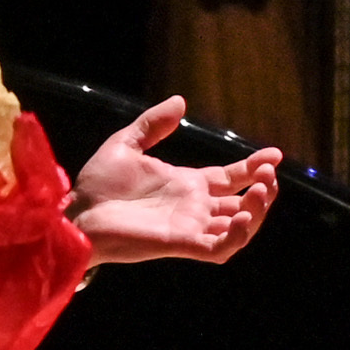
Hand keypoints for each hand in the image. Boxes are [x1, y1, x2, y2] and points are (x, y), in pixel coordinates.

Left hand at [70, 97, 278, 265]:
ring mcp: (190, 227)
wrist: (76, 213)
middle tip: (267, 175)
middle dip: (263, 190)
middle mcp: (193, 207)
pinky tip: (241, 216)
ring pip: (238, 227)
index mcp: (186, 184)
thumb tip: (180, 101)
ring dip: (256, 212)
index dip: (254, 167)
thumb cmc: (96, 185)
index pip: (231, 178)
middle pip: (242, 203)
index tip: (273, 154)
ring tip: (262, 190)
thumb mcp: (126, 144)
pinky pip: (220, 248)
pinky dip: (236, 236)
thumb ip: (153, 125)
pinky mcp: (181, 244)